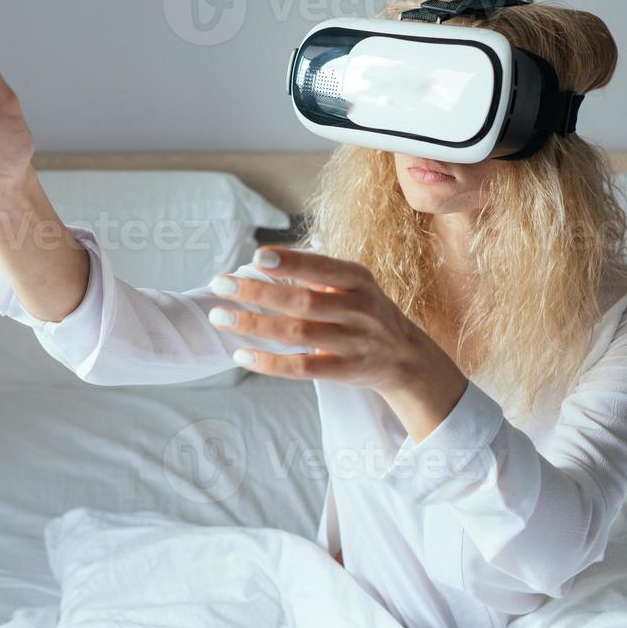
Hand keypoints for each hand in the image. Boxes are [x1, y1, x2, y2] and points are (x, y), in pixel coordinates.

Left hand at [209, 248, 468, 440]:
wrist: (406, 357)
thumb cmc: (366, 312)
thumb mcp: (356, 285)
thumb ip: (318, 274)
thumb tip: (265, 260)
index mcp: (359, 280)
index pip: (322, 268)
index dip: (290, 262)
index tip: (257, 255)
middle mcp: (358, 310)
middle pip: (302, 301)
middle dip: (257, 292)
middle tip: (220, 284)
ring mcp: (353, 343)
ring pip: (298, 334)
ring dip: (255, 325)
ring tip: (220, 317)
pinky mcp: (345, 371)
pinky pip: (302, 369)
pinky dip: (269, 363)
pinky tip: (241, 355)